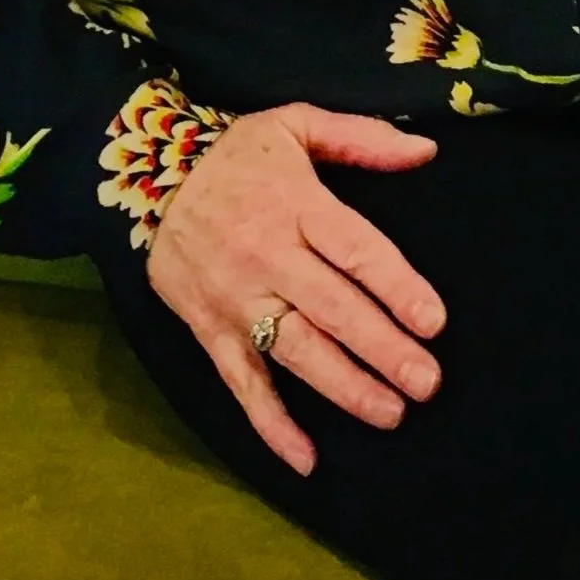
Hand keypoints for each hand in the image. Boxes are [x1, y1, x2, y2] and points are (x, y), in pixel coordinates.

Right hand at [148, 102, 444, 475]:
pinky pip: (242, 383)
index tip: (434, 321)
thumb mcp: (295, 122)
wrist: (145, 176)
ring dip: (345, 388)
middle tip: (427, 382)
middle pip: (333, 309)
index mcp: (296, 204)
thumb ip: (361, 138)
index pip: (355, 251)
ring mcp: (236, 298)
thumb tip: (426, 152)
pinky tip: (305, 457)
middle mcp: (268, 255)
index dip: (397, 287)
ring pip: (296, 351)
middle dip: (383, 350)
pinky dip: (272, 424)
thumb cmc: (236, 153)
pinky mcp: (210, 330)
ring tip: (390, 413)